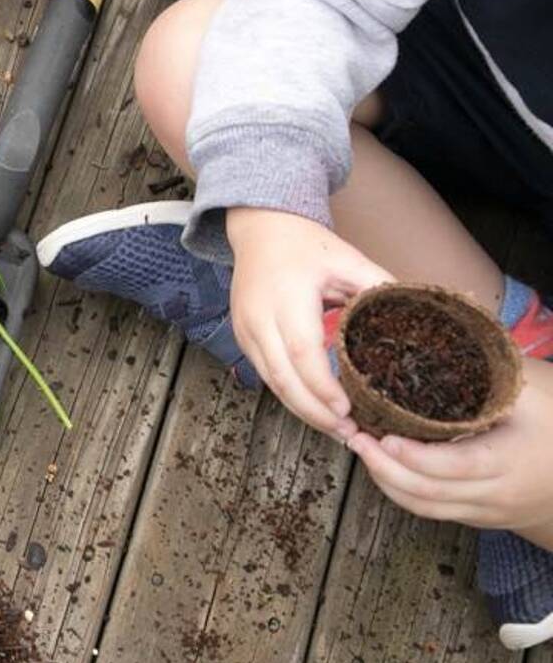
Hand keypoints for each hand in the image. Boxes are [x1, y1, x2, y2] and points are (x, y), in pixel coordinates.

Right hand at [228, 207, 390, 436]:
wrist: (260, 230)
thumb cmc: (306, 245)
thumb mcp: (348, 260)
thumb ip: (379, 287)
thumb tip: (418, 318)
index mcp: (285, 296)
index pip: (301, 351)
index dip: (322, 385)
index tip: (347, 408)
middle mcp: (258, 317)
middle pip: (282, 377)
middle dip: (314, 411)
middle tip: (348, 432)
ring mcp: (246, 330)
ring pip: (271, 383)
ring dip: (302, 410)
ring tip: (336, 429)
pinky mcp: (243, 338)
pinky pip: (266, 375)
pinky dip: (291, 396)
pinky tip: (315, 408)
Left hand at [349, 358, 552, 539]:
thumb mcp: (527, 390)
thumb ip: (485, 372)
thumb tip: (439, 331)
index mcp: (508, 462)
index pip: (451, 468)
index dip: (412, 457)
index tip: (381, 436)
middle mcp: (495, 494)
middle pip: (428, 493)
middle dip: (382, 467)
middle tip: (353, 435)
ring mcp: (486, 511)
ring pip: (424, 506)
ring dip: (385, 479)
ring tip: (359, 445)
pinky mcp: (478, 515)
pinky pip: (432, 509)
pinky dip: (401, 488)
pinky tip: (382, 461)